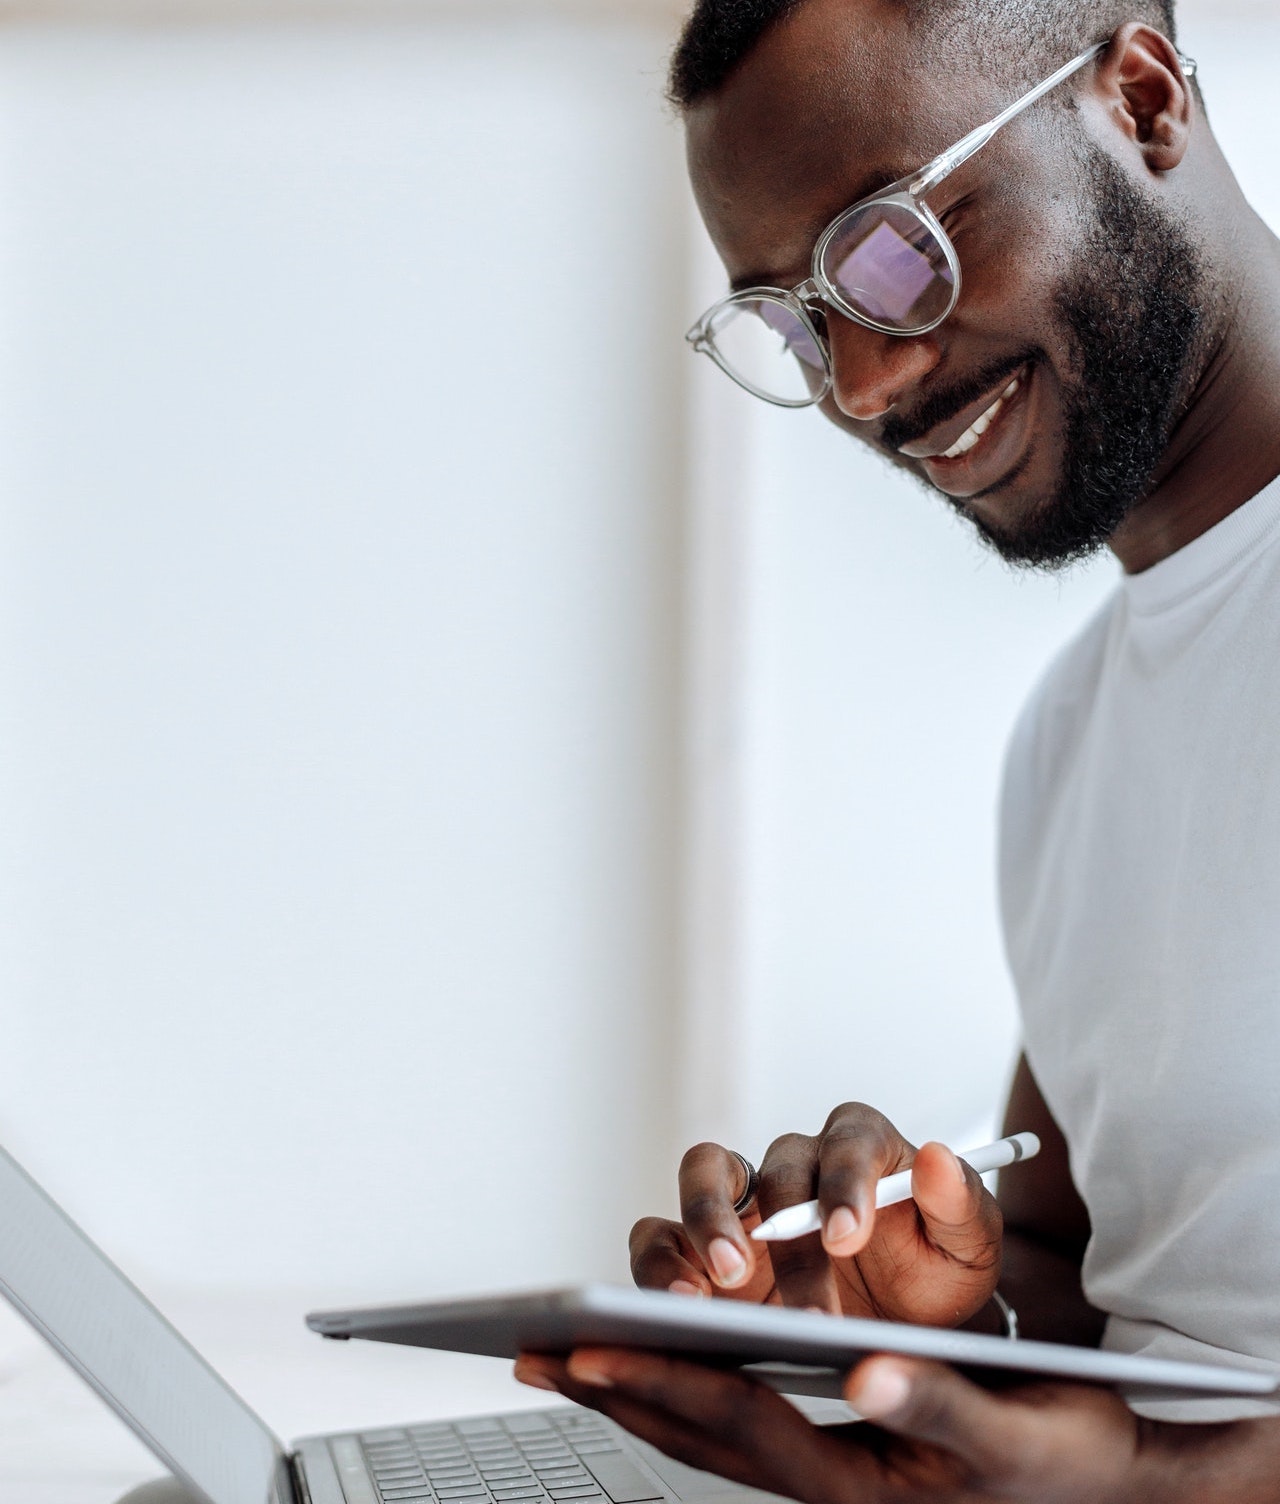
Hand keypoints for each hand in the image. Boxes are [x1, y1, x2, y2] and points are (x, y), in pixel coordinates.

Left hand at [514, 1348, 1166, 1503]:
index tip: (590, 1353)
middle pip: (698, 1435)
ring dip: (632, 1394)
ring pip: (706, 1433)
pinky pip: (736, 1424)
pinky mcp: (833, 1455)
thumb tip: (870, 1368)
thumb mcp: (1015, 1428)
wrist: (1106, 1483)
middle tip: (534, 1354)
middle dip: (615, 1392)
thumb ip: (939, 1399)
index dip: (664, 1384)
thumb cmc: (1062, 1449)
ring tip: (563, 1357)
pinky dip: (681, 1394)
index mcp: (859, 1484)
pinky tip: (652, 1366)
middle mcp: (828, 1484)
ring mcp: (825, 1473)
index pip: (739, 1424)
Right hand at [629, 1103, 1000, 1324]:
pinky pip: (664, 1236)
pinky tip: (679, 1308)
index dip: (843, 1182)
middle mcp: (797, 1164)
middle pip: (772, 1166)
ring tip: (714, 1286)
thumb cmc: (930, 1273)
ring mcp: (745, 1203)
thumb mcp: (968, 1248)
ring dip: (702, 1225)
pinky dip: (662, 1263)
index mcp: (861, 1146)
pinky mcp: (702, 1248)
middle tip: (777, 1281)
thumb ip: (959, 1204)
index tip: (847, 1236)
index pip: (848, 1142)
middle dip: (775, 1227)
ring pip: (702, 1177)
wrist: (900, 1327)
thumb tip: (936, 1158)